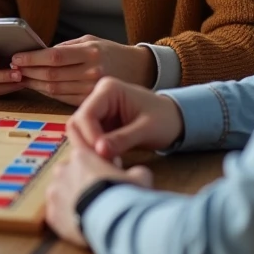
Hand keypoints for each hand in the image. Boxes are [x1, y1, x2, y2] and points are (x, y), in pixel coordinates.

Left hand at [11, 36, 155, 104]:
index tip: (16, 57)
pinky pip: (63, 98)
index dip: (32, 58)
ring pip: (55, 89)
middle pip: (51, 74)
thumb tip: (39, 51)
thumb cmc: (111, 52)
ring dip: (34, 84)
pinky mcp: (91, 101)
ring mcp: (91, 89)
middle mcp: (91, 72)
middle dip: (29, 72)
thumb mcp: (91, 41)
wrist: (138, 70)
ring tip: (21, 77)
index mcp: (90, 52)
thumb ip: (66, 47)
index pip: (54, 56)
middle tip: (13, 68)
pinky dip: (47, 93)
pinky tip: (38, 86)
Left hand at [45, 142, 153, 246]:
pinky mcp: (52, 215)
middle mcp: (62, 171)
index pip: (84, 155)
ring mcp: (54, 193)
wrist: (113, 221)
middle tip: (97, 195)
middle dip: (81, 181)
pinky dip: (67, 217)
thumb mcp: (140, 177)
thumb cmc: (125, 194)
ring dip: (71, 198)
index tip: (107, 176)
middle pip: (69, 173)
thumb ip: (135, 172)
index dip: (97, 166)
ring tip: (88, 211)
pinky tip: (80, 224)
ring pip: (60, 192)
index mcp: (81, 156)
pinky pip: (57, 213)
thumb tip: (135, 174)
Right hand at [69, 77, 184, 160]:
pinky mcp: (100, 124)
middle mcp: (98, 97)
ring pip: (79, 133)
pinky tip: (109, 162)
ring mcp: (97, 111)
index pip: (86, 115)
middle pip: (77, 123)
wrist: (177, 120)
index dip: (90, 136)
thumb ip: (122, 139)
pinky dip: (95, 152)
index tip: (102, 156)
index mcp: (108, 89)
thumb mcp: (146, 130)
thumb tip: (99, 151)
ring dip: (89, 150)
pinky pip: (88, 139)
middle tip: (102, 163)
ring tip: (108, 164)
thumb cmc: (165, 120)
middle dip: (86, 144)